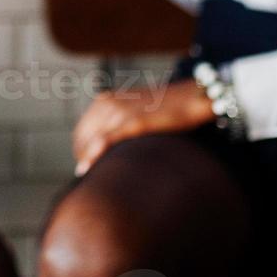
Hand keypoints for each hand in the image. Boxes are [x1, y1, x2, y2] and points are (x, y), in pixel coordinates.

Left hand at [72, 80, 214, 175]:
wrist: (194, 96)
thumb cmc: (168, 110)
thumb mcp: (138, 112)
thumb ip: (120, 126)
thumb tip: (108, 151)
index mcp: (107, 100)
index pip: (82, 131)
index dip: (81, 151)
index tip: (87, 169)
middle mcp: (110, 103)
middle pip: (82, 137)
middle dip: (83, 157)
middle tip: (92, 177)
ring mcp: (121, 110)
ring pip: (91, 139)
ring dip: (87, 159)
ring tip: (91, 180)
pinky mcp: (135, 121)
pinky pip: (108, 138)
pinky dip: (94, 153)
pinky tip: (86, 168)